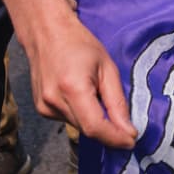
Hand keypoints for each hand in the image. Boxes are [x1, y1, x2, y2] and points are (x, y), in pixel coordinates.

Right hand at [28, 13, 136, 148]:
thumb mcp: (107, 67)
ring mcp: (44, 106)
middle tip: (123, 120)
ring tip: (96, 93)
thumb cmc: (80, 44)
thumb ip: (117, 101)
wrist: (47, 32)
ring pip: (78, 125)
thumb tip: (128, 130)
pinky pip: (68, 119)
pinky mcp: (41, 108)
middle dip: (109, 130)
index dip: (115, 138)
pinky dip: (81, 113)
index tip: (132, 141)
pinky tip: (82, 93)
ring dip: (94, 119)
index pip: (95, 127)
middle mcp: (54, 101)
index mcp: (72, 88)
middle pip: (87, 129)